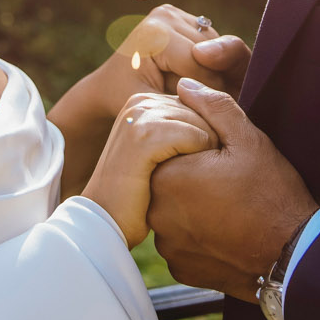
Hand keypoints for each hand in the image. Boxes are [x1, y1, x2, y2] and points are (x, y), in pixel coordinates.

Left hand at [56, 4, 244, 128]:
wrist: (108, 85)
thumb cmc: (126, 100)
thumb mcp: (153, 107)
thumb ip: (184, 102)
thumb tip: (218, 101)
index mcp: (155, 34)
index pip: (199, 66)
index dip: (207, 93)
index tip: (206, 114)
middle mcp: (165, 15)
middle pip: (211, 53)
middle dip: (212, 82)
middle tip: (204, 104)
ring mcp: (173, 12)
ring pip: (216, 46)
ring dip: (214, 70)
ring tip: (199, 92)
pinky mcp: (180, 16)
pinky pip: (211, 41)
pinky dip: (210, 61)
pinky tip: (197, 78)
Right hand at [82, 92, 217, 246]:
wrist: (106, 219)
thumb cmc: (139, 191)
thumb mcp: (162, 152)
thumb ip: (182, 128)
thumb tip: (212, 110)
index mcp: (144, 100)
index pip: (198, 103)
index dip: (206, 135)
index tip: (192, 164)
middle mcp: (141, 101)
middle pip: (203, 111)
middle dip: (208, 142)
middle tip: (194, 174)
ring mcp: (140, 116)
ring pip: (202, 123)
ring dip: (206, 154)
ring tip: (187, 178)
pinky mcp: (144, 136)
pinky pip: (194, 137)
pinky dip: (199, 159)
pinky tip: (183, 179)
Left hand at [147, 78, 318, 300]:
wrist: (292, 254)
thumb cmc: (272, 193)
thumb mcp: (248, 140)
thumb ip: (213, 107)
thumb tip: (185, 85)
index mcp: (167, 175)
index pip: (167, 150)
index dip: (195, 149)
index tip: (220, 157)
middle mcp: (157, 213)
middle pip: (165, 182)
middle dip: (190, 177)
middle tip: (226, 182)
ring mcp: (167, 246)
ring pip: (171, 213)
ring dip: (191, 207)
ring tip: (228, 206)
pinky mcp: (180, 269)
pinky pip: (180, 243)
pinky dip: (197, 235)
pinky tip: (225, 230)